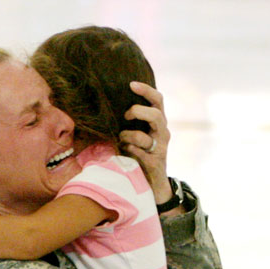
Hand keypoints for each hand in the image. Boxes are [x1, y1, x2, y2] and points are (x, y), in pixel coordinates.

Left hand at [119, 81, 173, 205]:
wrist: (153, 183)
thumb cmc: (139, 154)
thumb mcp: (135, 134)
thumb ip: (129, 121)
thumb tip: (107, 106)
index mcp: (158, 122)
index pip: (158, 100)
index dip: (146, 90)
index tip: (131, 84)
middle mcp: (163, 133)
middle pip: (157, 115)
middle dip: (139, 112)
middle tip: (126, 116)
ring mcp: (160, 149)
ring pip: (146, 137)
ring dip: (129, 136)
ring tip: (121, 139)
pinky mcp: (154, 163)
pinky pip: (140, 154)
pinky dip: (130, 151)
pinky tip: (124, 152)